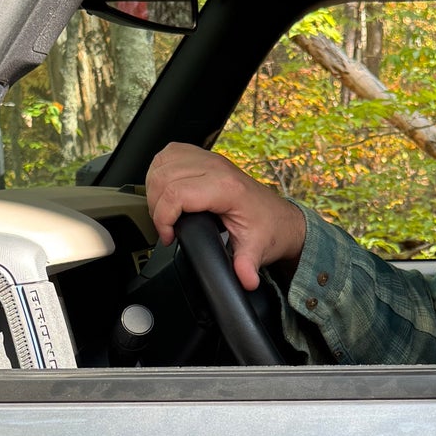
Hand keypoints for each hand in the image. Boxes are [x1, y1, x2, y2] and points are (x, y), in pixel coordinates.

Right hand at [145, 144, 306, 292]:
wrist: (281, 218)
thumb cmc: (269, 229)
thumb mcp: (257, 250)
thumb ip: (247, 266)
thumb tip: (246, 281)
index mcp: (226, 187)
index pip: (176, 194)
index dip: (163, 218)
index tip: (168, 237)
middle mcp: (216, 167)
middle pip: (164, 178)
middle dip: (156, 207)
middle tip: (165, 227)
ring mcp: (210, 159)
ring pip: (163, 163)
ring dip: (154, 189)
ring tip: (164, 212)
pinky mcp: (204, 157)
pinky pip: (170, 154)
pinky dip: (160, 170)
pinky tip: (165, 190)